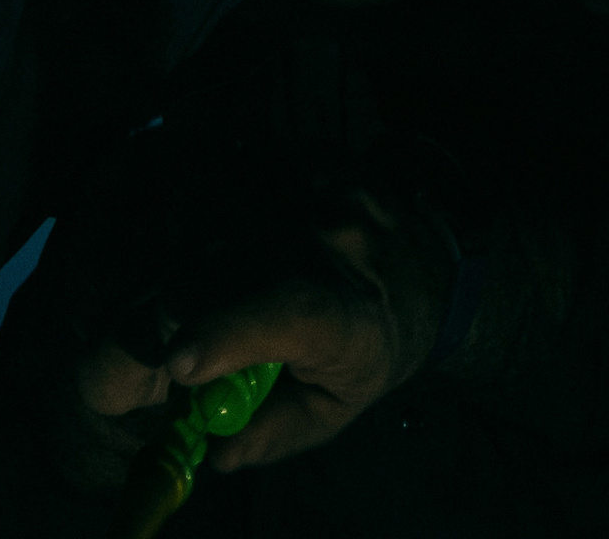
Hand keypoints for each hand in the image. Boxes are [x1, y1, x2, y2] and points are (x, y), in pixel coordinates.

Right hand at [75, 208, 446, 474]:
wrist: (429, 265)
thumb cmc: (371, 347)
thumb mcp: (334, 409)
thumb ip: (273, 434)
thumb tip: (214, 452)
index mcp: (349, 317)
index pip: (292, 313)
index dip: (231, 333)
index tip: (179, 361)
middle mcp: (339, 243)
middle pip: (226, 263)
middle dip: (183, 304)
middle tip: (183, 332)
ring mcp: (327, 189)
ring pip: (220, 216)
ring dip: (198, 256)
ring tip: (224, 283)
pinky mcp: (310, 157)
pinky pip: (234, 181)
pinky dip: (220, 216)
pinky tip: (242, 241)